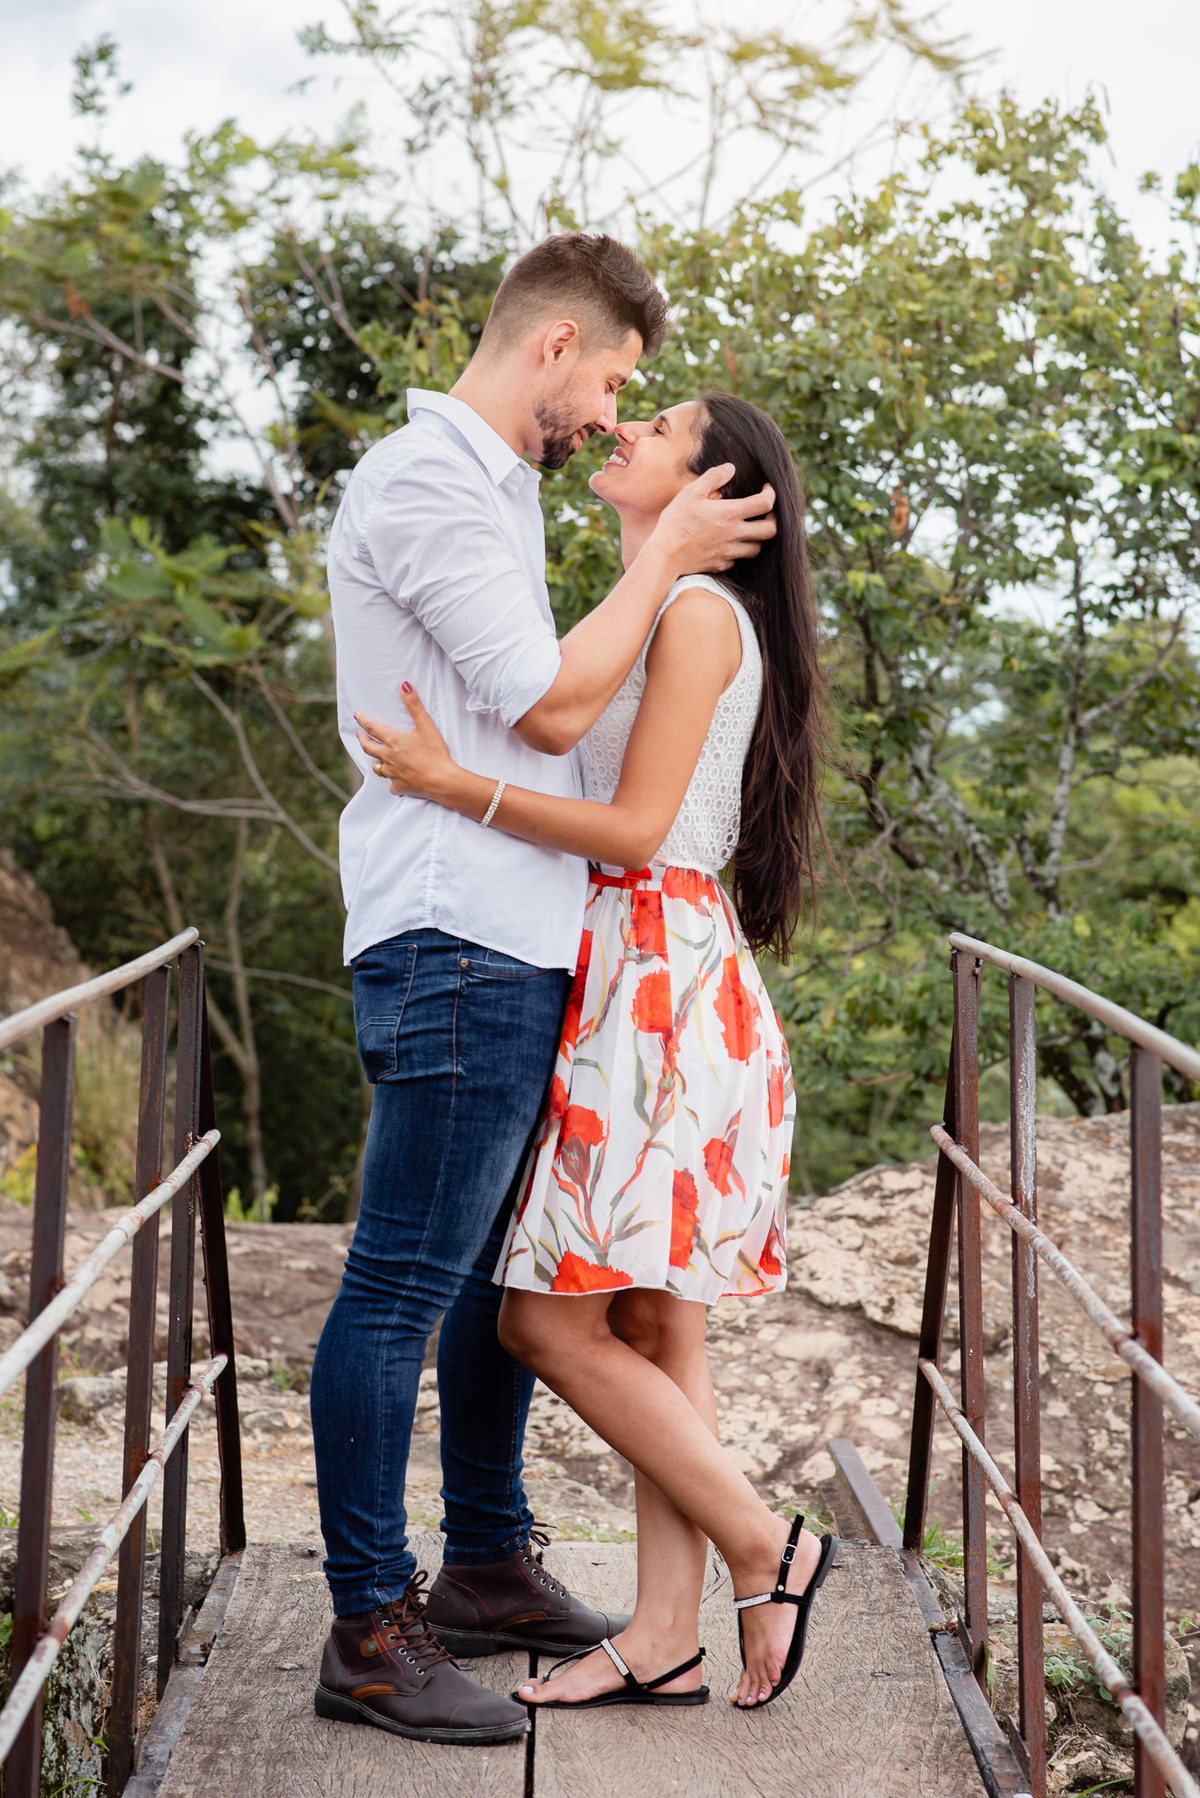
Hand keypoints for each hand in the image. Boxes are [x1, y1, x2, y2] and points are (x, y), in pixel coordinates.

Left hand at [355, 686, 454, 799]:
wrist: (441, 780)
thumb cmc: (434, 752)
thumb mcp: (426, 725)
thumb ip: (414, 705)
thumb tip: (404, 685)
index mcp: (393, 741)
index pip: (372, 728)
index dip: (363, 720)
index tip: (357, 716)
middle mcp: (388, 757)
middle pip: (368, 748)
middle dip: (362, 740)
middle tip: (360, 735)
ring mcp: (393, 773)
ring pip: (378, 767)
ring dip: (376, 760)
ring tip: (377, 758)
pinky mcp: (400, 787)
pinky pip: (392, 784)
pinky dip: (393, 781)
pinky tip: (396, 780)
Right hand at [648, 463, 775, 576]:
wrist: (665, 555)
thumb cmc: (676, 521)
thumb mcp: (691, 492)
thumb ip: (713, 478)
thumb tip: (730, 469)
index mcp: (730, 514)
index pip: (765, 503)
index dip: (771, 494)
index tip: (766, 489)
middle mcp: (734, 534)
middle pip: (770, 531)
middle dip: (772, 520)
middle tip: (765, 513)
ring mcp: (729, 552)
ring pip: (757, 548)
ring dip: (758, 538)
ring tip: (749, 529)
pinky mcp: (721, 565)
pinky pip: (738, 560)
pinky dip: (739, 551)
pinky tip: (730, 543)